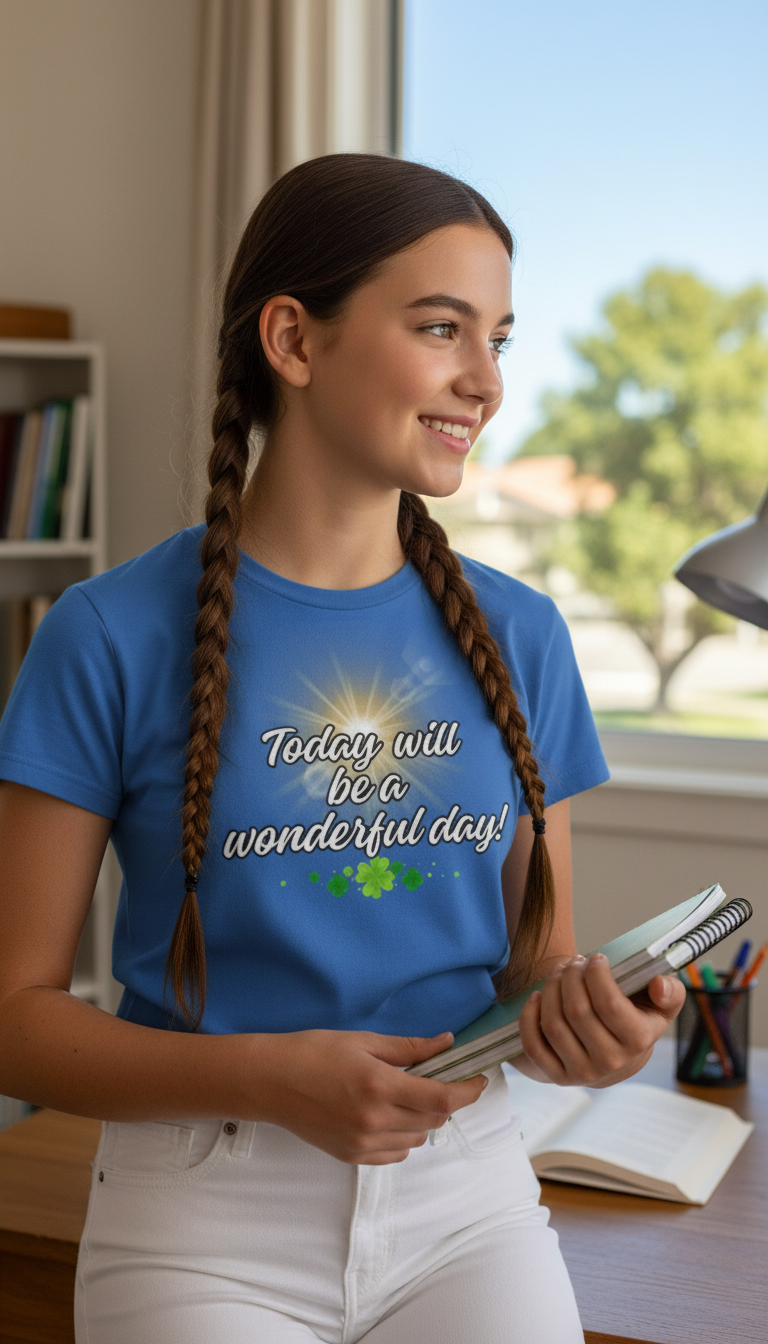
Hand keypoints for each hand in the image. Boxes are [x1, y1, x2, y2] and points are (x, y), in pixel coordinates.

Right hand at [247, 1029, 486, 1163]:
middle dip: (447, 1101)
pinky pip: (396, 1152)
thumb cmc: (313, 1052)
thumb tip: (447, 1043)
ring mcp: (363, 1143)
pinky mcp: (352, 1157)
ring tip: (409, 1095)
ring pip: (418, 1138)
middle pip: (434, 1121)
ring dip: (425, 1118)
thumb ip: (409, 1047)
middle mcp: (376, 1120)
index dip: (468, 1091)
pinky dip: (404, 1136)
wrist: (269, 1082)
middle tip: (440, 1079)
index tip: (478, 1079)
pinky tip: (390, 1115)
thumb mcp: (363, 1040)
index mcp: (380, 1086)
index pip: (443, 1099)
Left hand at [516, 953, 685, 1087]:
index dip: (596, 974)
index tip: (595, 958)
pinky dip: (530, 1017)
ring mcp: (582, 1073)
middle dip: (570, 976)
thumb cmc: (638, 1020)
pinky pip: (534, 1046)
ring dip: (550, 989)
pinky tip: (538, 997)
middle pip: (577, 1011)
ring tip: (558, 974)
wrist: (619, 1058)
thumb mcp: (661, 1006)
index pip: (608, 1003)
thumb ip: (669, 992)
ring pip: (553, 1024)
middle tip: (573, 963)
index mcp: (638, 1041)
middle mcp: (610, 1062)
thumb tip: (659, 984)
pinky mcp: (558, 1077)